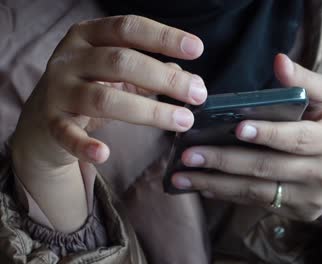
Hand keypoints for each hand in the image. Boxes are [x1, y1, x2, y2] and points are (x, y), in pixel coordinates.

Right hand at [10, 15, 205, 230]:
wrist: (42, 119)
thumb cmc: (90, 87)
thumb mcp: (118, 72)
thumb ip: (150, 72)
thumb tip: (190, 78)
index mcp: (88, 35)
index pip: (128, 28)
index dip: (163, 37)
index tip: (196, 49)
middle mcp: (69, 57)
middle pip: (121, 62)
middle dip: (165, 78)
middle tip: (198, 93)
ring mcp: (57, 90)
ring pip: (103, 98)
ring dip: (148, 112)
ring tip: (183, 121)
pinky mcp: (50, 122)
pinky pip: (67, 134)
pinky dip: (85, 145)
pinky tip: (105, 153)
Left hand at [172, 54, 321, 221]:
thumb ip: (306, 81)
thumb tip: (278, 61)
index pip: (297, 138)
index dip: (268, 134)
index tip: (236, 128)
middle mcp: (321, 173)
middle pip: (268, 168)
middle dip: (225, 161)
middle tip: (189, 154)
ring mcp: (308, 197)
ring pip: (258, 192)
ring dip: (217, 184)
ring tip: (184, 176)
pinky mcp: (298, 212)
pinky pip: (258, 203)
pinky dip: (228, 195)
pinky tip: (203, 186)